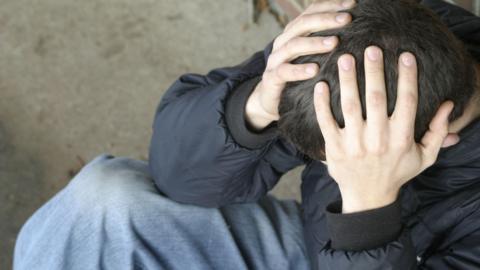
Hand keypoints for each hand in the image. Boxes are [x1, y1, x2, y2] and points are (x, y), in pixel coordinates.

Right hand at [245, 0, 354, 130]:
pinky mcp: (271, 78)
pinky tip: (314, 70)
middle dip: (325, 20)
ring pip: (292, 45)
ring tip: (334, 43)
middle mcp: (283, 42)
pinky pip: (284, 71)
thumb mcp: (312, 57)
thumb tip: (358, 30)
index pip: (311, 12)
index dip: (330, 6)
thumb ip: (328, 44)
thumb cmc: (299, 77)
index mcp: (294, 33)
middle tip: (346, 19)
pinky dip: (299, 70)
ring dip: (314, 43)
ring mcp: (275, 60)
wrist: (272, 100)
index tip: (352, 4)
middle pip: (302, 24)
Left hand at [313, 46, 454, 212]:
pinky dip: (322, 103)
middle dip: (374, 71)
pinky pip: (326, 121)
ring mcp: (354, 143)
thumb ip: (437, 133)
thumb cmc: (397, 173)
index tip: (405, 55)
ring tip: (346, 58)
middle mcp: (378, 139)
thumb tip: (448, 105)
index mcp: (401, 138)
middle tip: (371, 49)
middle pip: (376, 98)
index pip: (407, 101)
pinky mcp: (334, 147)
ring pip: (350, 105)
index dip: (408, 76)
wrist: (368, 197)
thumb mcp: (424, 157)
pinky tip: (321, 85)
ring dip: (348, 80)